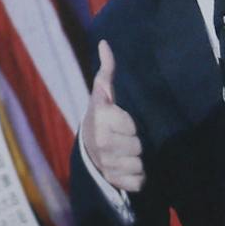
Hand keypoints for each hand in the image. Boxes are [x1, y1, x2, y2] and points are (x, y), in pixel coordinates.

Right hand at [83, 40, 143, 193]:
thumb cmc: (100, 114)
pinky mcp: (112, 180)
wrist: (86, 145)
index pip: (132, 127)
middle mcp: (101, 144)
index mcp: (101, 121)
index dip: (131, 124)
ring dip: (137, 160)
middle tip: (126, 138)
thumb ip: (107, 70)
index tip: (123, 122)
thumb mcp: (102, 92)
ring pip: (139, 165)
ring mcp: (106, 164)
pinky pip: (137, 182)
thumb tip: (105, 43)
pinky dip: (137, 177)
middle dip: (136, 143)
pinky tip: (128, 167)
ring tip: (128, 152)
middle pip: (138, 147)